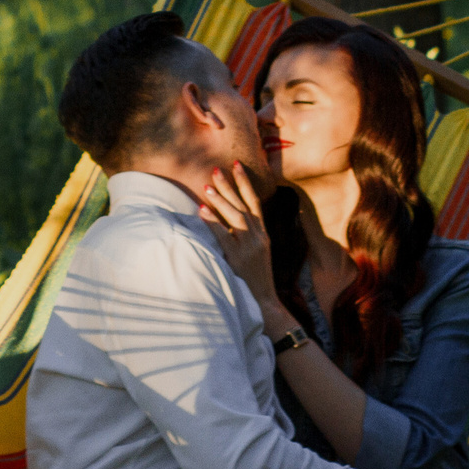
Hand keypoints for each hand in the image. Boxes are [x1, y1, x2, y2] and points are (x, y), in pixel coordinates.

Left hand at [199, 161, 280, 306]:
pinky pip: (225, 236)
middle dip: (230, 185)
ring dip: (221, 200)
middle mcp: (259, 237)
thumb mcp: (255, 253)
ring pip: (236, 217)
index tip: (236, 166)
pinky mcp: (240, 258)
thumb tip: (225, 220)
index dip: (245, 183)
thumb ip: (245, 237)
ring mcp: (250, 247)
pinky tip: (202, 210)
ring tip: (207, 186)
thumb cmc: (255, 279)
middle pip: (244, 205)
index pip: (255, 202)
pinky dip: (213, 222)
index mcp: (263, 234)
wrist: (265, 302)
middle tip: (215, 169)